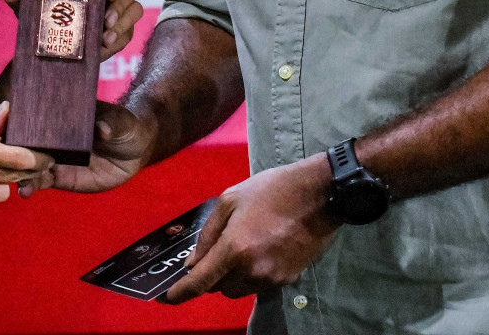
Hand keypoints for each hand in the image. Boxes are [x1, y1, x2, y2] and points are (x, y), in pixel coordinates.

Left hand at [1, 0, 144, 59]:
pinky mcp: (121, 34)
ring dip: (123, 22)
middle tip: (106, 19)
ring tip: (105, 37)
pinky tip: (104, 48)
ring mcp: (119, 13)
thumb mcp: (24, 4)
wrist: (43, 46)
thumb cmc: (38, 14)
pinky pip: (129, 35)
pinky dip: (118, 41)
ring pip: (136, 10)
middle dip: (123, 2)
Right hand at [19, 101, 154, 197]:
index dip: (22, 123)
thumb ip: (111, 123)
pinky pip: (42, 181)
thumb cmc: (125, 126)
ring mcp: (55, 157)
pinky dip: (31, 186)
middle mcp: (54, 136)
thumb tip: (102, 129)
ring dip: (20, 171)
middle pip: (28, 142)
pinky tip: (24, 192)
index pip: (38, 118)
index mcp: (64, 116)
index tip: (8, 129)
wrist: (135, 151)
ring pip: (31, 163)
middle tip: (5, 160)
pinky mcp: (61, 177)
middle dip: (14, 151)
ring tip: (16, 180)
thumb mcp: (121, 122)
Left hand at [163, 155, 339, 302]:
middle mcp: (252, 270)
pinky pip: (261, 285)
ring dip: (235, 276)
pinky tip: (264, 249)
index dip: (181, 293)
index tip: (168, 299)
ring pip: (241, 289)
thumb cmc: (272, 190)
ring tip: (245, 246)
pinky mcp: (289, 280)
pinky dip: (255, 274)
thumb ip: (208, 233)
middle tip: (219, 252)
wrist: (320, 194)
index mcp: (234, 248)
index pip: (201, 282)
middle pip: (221, 289)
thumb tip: (194, 261)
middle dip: (215, 276)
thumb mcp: (230, 199)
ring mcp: (272, 278)